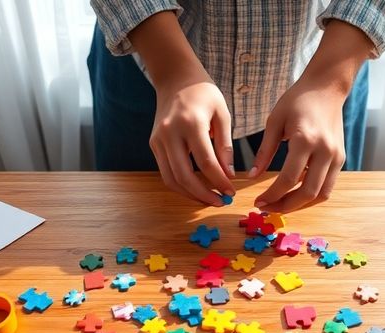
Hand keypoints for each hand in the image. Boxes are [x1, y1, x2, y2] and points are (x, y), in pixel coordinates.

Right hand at [150, 77, 234, 206]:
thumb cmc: (204, 94)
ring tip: (209, 199)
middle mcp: (170, 133)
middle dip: (203, 194)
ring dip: (190, 194)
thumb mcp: (222, 114)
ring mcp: (158, 140)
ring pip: (171, 179)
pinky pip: (166, 172)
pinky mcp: (154, 144)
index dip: (219, 181)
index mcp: (191, 123)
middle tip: (220, 201)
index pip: (206, 162)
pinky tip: (196, 188)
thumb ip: (225, 145)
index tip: (231, 191)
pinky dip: (180, 185)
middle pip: (184, 175)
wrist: (175, 78)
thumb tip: (228, 175)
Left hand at [249, 20, 374, 212]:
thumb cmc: (298, 100)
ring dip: (301, 205)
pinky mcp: (341, 158)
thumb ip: (264, 151)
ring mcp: (336, 156)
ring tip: (281, 205)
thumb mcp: (275, 121)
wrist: (327, 87)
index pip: (289, 178)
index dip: (272, 195)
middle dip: (285, 206)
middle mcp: (325, 150)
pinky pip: (327, 186)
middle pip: (307, 193)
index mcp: (306, 139)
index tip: (258, 202)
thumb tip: (252, 177)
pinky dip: (311, 195)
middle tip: (268, 208)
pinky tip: (295, 192)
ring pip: (321, 195)